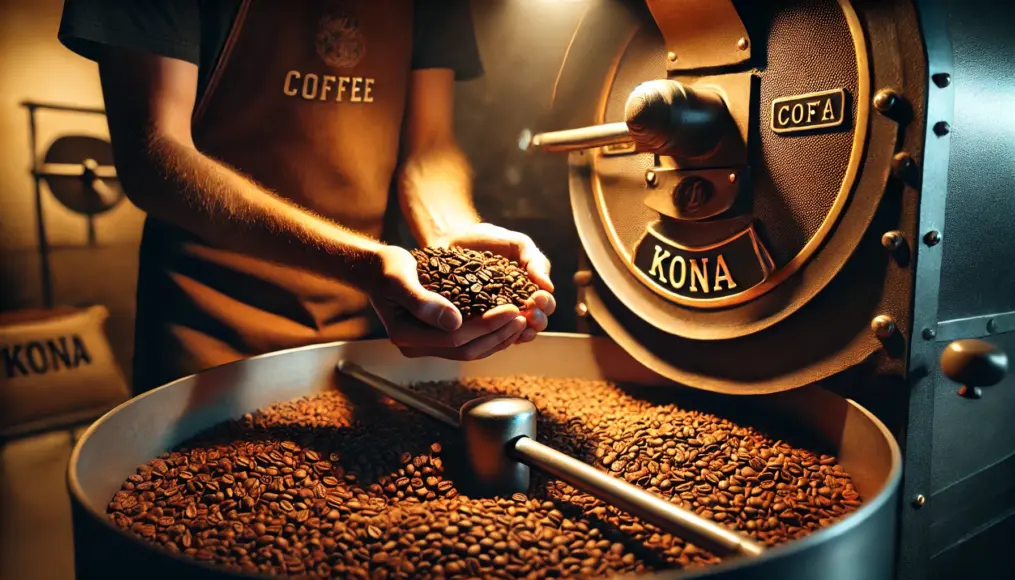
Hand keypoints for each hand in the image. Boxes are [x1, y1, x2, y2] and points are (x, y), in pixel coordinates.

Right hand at [369, 245, 527, 359]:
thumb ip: (423, 301)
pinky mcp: (436, 337)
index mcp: (407, 335)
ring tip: (521, 321)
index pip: (455, 338)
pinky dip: (488, 335)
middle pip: (466, 350)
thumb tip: (453, 321)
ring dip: (497, 338)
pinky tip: (506, 323)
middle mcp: (417, 346)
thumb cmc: (387, 269)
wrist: (376, 270)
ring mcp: (427, 344)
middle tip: (523, 317)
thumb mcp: (400, 278)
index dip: (486, 326)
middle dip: (497, 334)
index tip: (510, 309)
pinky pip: (467, 343)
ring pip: (470, 350)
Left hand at [430, 223, 555, 343]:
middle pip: (535, 322)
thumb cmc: (489, 240)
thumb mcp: (517, 244)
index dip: (545, 304)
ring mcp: (497, 316)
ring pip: (514, 332)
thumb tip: (550, 287)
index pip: (545, 304)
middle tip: (530, 314)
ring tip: (519, 327)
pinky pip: (489, 334)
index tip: (538, 297)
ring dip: (521, 333)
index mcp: (530, 290)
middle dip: (537, 320)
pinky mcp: (475, 321)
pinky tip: (496, 331)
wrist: (453, 237)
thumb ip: (535, 261)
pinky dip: (495, 335)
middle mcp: (517, 306)